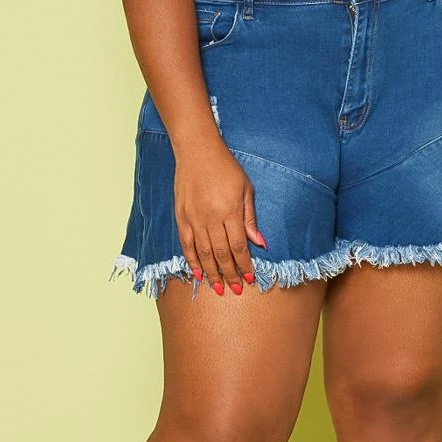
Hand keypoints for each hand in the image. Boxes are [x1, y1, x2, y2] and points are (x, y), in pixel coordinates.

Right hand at [174, 145, 265, 295]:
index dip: (244, 265)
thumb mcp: (245, 189)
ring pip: (203, 253)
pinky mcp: (181, 217)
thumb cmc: (226, 168)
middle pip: (221, 254)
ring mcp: (194, 218)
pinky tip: (198, 274)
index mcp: (230, 211)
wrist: (197, 151)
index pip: (239, 246)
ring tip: (218, 289)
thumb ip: (250, 218)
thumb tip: (260, 243)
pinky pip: (186, 244)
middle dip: (230, 274)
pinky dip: (192, 261)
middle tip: (236, 290)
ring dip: (212, 273)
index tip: (250, 278)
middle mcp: (211, 218)